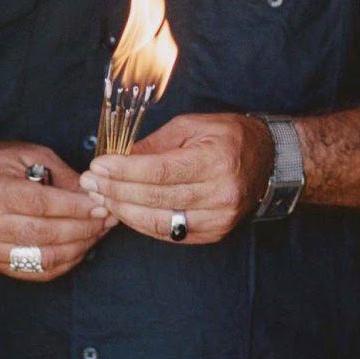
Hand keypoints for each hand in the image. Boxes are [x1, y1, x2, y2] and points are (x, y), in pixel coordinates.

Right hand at [0, 140, 109, 280]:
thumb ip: (64, 176)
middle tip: (106, 220)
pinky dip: (65, 262)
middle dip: (83, 229)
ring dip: (79, 247)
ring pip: (44, 257)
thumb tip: (95, 197)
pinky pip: (38, 271)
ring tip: (98, 233)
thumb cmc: (5, 164)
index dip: (75, 208)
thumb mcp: (34, 155)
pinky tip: (80, 247)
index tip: (100, 206)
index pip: (41, 204)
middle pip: (44, 234)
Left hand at [81, 113, 275, 247]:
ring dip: (123, 210)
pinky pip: (169, 233)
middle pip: (155, 197)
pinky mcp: (215, 233)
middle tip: (89, 182)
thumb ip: (156, 143)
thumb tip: (118, 158)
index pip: (159, 171)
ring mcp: (219, 218)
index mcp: (216, 160)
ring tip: (100, 198)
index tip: (98, 167)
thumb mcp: (193, 126)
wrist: (270, 162)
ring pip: (158, 221)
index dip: (124, 171)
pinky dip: (142, 223)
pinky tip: (123, 211)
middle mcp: (220, 193)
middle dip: (115, 190)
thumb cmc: (230, 137)